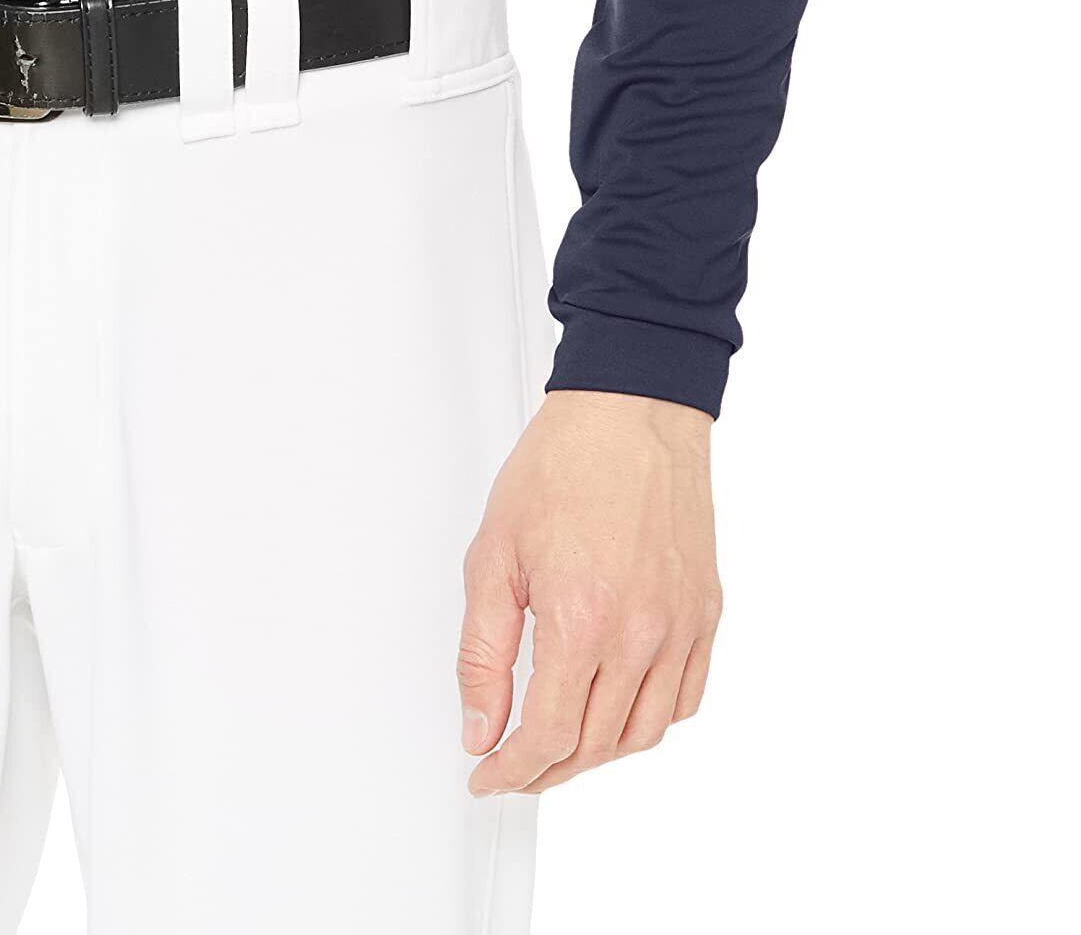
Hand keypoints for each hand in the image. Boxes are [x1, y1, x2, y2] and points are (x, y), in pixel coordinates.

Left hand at [458, 390, 721, 794]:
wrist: (629, 411)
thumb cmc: (563, 465)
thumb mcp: (493, 554)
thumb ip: (483, 652)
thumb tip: (480, 726)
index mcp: (583, 619)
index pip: (549, 736)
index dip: (512, 771)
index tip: (488, 776)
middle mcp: (642, 634)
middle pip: (595, 745)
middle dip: (546, 769)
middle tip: (513, 764)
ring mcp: (682, 627)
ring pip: (643, 734)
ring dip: (597, 755)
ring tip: (560, 746)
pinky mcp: (706, 613)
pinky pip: (685, 699)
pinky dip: (649, 722)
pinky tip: (618, 711)